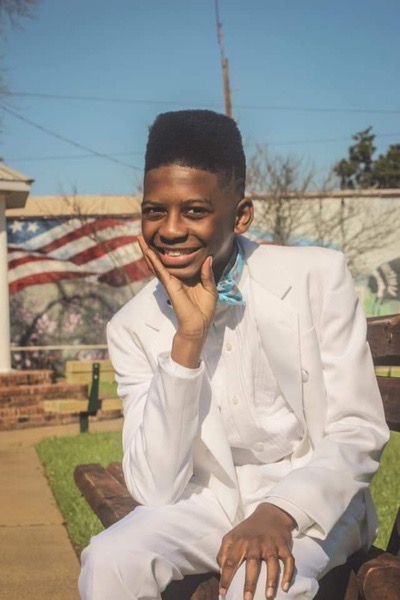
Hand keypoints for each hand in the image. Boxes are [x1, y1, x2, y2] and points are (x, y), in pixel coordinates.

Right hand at [138, 236, 217, 365]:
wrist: (199, 325)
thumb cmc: (205, 310)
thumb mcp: (210, 288)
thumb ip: (208, 273)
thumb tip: (209, 258)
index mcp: (186, 277)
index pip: (176, 261)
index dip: (169, 250)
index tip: (166, 238)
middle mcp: (176, 278)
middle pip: (161, 260)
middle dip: (152, 248)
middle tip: (143, 234)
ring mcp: (170, 281)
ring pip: (156, 263)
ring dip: (147, 251)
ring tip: (139, 238)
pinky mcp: (169, 285)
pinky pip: (159, 270)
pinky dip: (153, 260)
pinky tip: (147, 251)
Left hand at [217, 503, 295, 599]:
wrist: (270, 513)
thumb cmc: (248, 530)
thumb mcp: (232, 536)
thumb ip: (223, 551)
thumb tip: (220, 570)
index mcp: (240, 541)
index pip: (230, 560)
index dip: (225, 577)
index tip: (223, 592)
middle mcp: (256, 543)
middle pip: (252, 563)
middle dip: (250, 582)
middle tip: (247, 599)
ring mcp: (271, 544)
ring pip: (272, 562)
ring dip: (271, 579)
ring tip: (269, 596)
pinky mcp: (284, 545)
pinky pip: (288, 559)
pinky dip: (288, 573)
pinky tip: (285, 587)